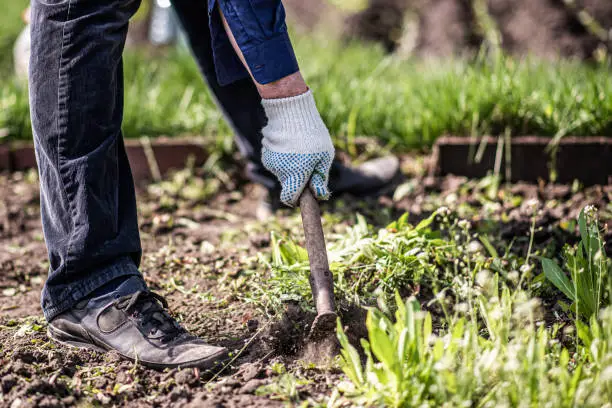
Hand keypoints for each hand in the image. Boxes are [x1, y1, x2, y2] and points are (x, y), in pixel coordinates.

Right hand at [261, 90, 334, 206]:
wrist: (291, 110)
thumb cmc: (312, 134)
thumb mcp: (324, 156)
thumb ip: (320, 178)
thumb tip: (320, 196)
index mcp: (295, 175)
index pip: (290, 199)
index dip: (298, 199)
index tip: (305, 193)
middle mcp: (280, 171)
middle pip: (288, 184)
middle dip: (298, 179)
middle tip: (309, 163)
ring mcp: (270, 161)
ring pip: (282, 172)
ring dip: (291, 166)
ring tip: (300, 148)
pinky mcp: (266, 151)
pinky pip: (277, 161)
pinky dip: (283, 157)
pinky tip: (290, 144)